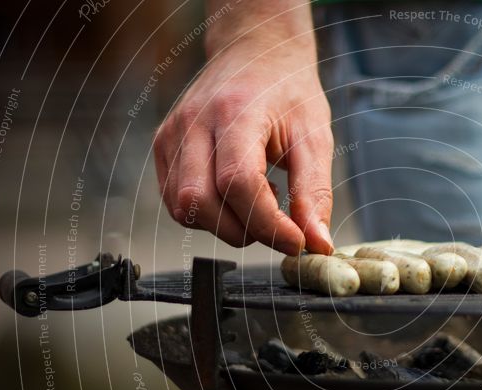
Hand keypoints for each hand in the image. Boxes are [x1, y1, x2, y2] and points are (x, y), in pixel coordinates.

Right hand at [154, 1, 333, 254]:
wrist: (256, 51)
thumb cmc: (287, 92)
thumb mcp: (314, 138)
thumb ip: (315, 194)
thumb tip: (318, 245)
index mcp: (234, 112)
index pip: (238, 183)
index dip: (268, 223)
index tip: (297, 243)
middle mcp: (193, 122)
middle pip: (202, 202)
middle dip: (245, 231)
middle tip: (279, 224)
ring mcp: (171, 135)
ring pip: (184, 209)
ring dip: (226, 226)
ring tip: (258, 202)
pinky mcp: (163, 148)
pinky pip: (175, 202)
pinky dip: (208, 216)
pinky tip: (236, 196)